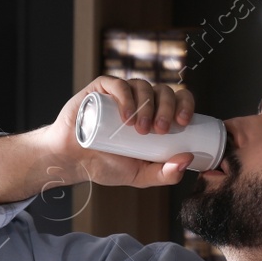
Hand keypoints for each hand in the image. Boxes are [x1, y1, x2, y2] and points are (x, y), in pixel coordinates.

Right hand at [38, 76, 196, 188]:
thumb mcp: (141, 176)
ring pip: (143, 86)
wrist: (74, 161)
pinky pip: (118, 84)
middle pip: (163, 91)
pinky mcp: (101, 90)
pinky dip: (126, 97)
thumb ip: (165, 174)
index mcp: (156, 115)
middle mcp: (142, 100)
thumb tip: (187, 160)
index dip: (185, 104)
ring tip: (140, 129)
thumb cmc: (108, 165)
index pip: (178, 100)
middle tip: (160, 130)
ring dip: (147, 105)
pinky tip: (126, 116)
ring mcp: (122, 93)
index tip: (183, 122)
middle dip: (166, 108)